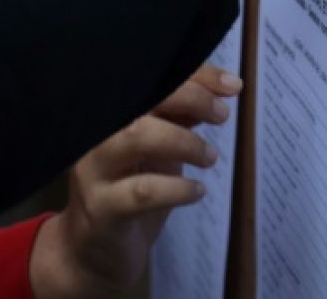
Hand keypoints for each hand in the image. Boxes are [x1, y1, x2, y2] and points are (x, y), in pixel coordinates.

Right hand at [28, 66, 242, 298]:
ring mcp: (93, 170)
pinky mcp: (101, 209)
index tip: (232, 85)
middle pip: (140, 98)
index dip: (196, 75)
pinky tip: (196, 191)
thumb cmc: (131, 186)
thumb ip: (184, 113)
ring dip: (184, 142)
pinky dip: (177, 188)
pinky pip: (141, 191)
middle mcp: (96, 133)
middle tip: (222, 115)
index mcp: (112, 112)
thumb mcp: (161, 143)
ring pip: (136, 137)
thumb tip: (225, 86)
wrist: (94, 251)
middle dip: (190, 98)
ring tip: (210, 156)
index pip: (152, 77)